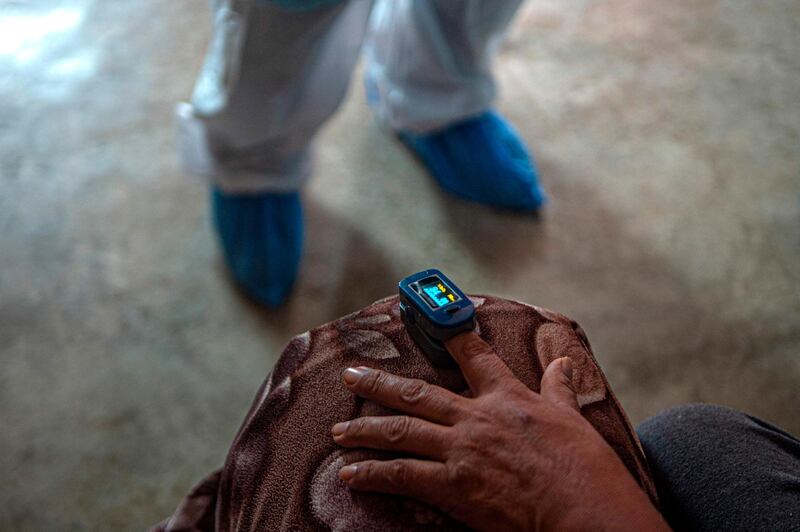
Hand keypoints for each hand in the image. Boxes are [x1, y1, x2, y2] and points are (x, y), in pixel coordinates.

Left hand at [331, 332, 668, 530]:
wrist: (585, 511)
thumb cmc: (584, 467)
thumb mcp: (573, 418)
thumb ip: (558, 387)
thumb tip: (562, 360)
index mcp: (507, 397)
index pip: (473, 356)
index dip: (450, 337)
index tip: (432, 324)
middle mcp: (475, 417)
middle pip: (416, 393)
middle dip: (379, 383)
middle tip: (350, 374)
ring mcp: (460, 450)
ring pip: (400, 431)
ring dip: (365, 429)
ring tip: (339, 430)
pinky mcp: (452, 485)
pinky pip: (401, 475)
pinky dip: (373, 474)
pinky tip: (351, 474)